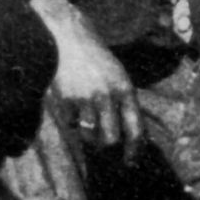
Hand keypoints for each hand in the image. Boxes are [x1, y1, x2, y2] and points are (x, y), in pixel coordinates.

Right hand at [27, 0, 141, 159]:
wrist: (68, 37)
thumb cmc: (96, 60)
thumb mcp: (118, 77)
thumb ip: (124, 103)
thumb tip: (134, 139)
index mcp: (125, 89)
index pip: (135, 129)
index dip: (134, 151)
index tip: (131, 163)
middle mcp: (107, 95)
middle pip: (111, 140)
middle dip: (107, 148)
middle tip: (103, 147)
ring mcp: (84, 98)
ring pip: (89, 136)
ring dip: (88, 136)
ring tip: (85, 123)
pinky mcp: (64, 100)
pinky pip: (70, 124)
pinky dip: (71, 121)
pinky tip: (70, 106)